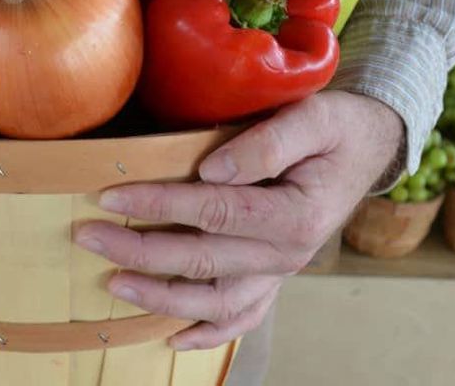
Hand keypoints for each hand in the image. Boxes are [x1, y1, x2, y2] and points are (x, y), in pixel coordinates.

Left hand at [75, 90, 403, 349]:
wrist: (367, 148)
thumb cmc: (335, 127)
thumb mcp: (313, 118)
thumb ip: (267, 143)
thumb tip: (212, 169)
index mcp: (295, 215)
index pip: (213, 211)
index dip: (158, 204)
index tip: (110, 196)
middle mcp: (287, 254)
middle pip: (201, 260)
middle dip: (138, 250)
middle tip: (87, 235)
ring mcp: (280, 272)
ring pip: (213, 300)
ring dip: (159, 297)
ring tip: (111, 285)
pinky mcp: (274, 276)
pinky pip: (240, 317)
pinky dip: (206, 334)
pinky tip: (171, 337)